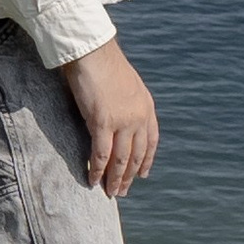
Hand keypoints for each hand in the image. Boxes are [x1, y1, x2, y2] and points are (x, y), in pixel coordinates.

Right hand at [63, 39, 158, 196]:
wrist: (93, 50)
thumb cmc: (103, 62)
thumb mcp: (126, 84)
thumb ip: (128, 103)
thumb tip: (120, 115)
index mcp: (146, 107)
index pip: (151, 142)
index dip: (146, 161)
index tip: (142, 175)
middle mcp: (139, 117)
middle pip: (136, 155)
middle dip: (129, 176)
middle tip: (122, 191)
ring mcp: (122, 121)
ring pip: (121, 160)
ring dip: (115, 179)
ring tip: (110, 192)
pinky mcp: (102, 123)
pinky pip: (101, 155)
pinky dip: (97, 170)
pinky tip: (93, 180)